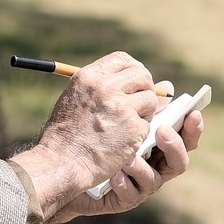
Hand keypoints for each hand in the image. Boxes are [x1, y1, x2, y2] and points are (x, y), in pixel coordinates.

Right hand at [8, 52, 157, 216]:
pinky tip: (122, 142)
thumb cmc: (66, 135)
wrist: (60, 164)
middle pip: (142, 75)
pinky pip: (147, 124)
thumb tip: (163, 85)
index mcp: (89, 77)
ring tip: (126, 126)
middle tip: (137, 105)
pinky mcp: (133, 128)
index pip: (123, 59)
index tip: (133, 84)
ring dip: (145, 112)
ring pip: (150, 99)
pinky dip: (139, 134)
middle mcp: (106, 87)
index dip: (133, 70)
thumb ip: (110, 88)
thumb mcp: (78, 101)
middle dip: (145, 89)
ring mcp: (121, 107)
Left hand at [49, 108, 202, 222]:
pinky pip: (130, 194)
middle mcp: (155, 166)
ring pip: (155, 180)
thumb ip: (142, 104)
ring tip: (128, 157)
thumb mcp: (119, 117)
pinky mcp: (125, 200)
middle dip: (175, 145)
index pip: (185, 137)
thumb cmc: (96, 138)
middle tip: (162, 130)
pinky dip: (124, 182)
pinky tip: (114, 174)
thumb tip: (166, 87)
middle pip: (179, 161)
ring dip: (142, 166)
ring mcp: (141, 185)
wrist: (69, 167)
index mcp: (159, 145)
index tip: (193, 112)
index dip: (193, 127)